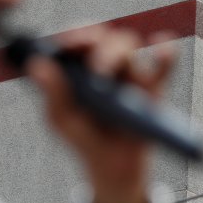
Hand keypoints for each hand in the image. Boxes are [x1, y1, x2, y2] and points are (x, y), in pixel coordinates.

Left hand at [27, 25, 175, 202]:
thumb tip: (36, 64)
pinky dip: (166, 55)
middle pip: (98, 35)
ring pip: (125, 43)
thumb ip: (52, 92)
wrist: (112, 167)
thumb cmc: (83, 136)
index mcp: (76, 65)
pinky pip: (163, 67)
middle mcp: (102, 61)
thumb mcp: (61, 119)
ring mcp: (128, 71)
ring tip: (100, 74)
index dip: (69, 35)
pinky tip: (161, 50)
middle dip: (89, 38)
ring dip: (112, 52)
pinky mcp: (152, 88)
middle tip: (81, 50)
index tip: (63, 43)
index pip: (72, 39)